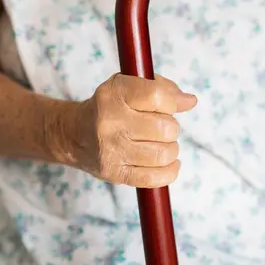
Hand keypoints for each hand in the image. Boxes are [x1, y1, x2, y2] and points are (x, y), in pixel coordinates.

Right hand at [64, 73, 196, 187]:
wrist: (74, 135)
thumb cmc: (110, 107)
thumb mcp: (128, 86)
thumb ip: (161, 88)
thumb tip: (190, 101)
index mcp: (114, 94)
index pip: (158, 96)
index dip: (172, 102)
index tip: (168, 106)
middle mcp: (110, 121)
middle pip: (165, 128)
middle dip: (171, 127)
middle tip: (161, 127)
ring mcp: (111, 150)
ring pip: (164, 153)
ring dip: (171, 149)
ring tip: (161, 144)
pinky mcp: (114, 173)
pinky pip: (154, 178)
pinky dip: (169, 172)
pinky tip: (168, 163)